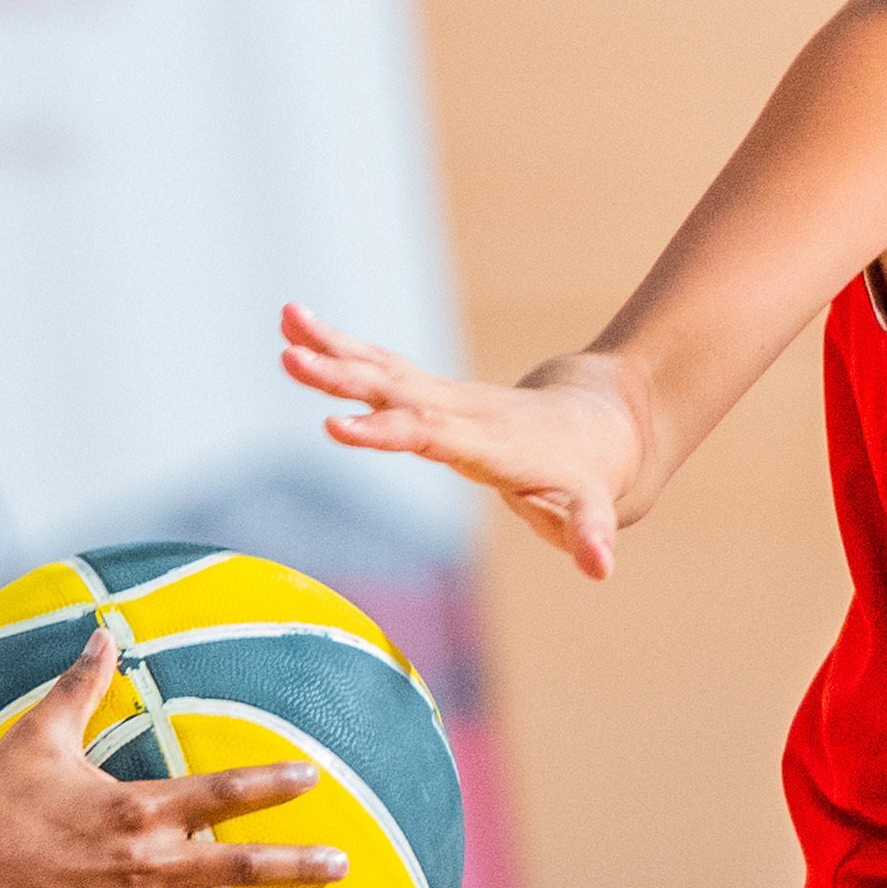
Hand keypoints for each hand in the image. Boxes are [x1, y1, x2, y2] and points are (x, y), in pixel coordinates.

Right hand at [0, 625, 346, 887]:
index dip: (272, 784)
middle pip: (237, 868)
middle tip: (342, 868)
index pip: (223, 792)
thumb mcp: (38, 736)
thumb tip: (101, 630)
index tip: (312, 780)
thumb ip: (79, 686)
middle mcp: (143, 865)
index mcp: (137, 809)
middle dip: (296, 869)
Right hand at [280, 306, 642, 575]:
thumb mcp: (595, 509)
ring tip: (285, 320)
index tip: (334, 425)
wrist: (599, 423)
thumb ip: (590, 534)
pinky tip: (297, 328)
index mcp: (487, 443)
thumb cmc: (588, 476)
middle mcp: (459, 411)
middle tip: (289, 358)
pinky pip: (380, 368)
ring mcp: (444, 396)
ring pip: (382, 369)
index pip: (431, 436)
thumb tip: (602, 567)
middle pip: (394, 391)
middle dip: (342, 377)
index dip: (385, 431)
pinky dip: (341, 348)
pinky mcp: (430, 392)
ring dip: (333, 347)